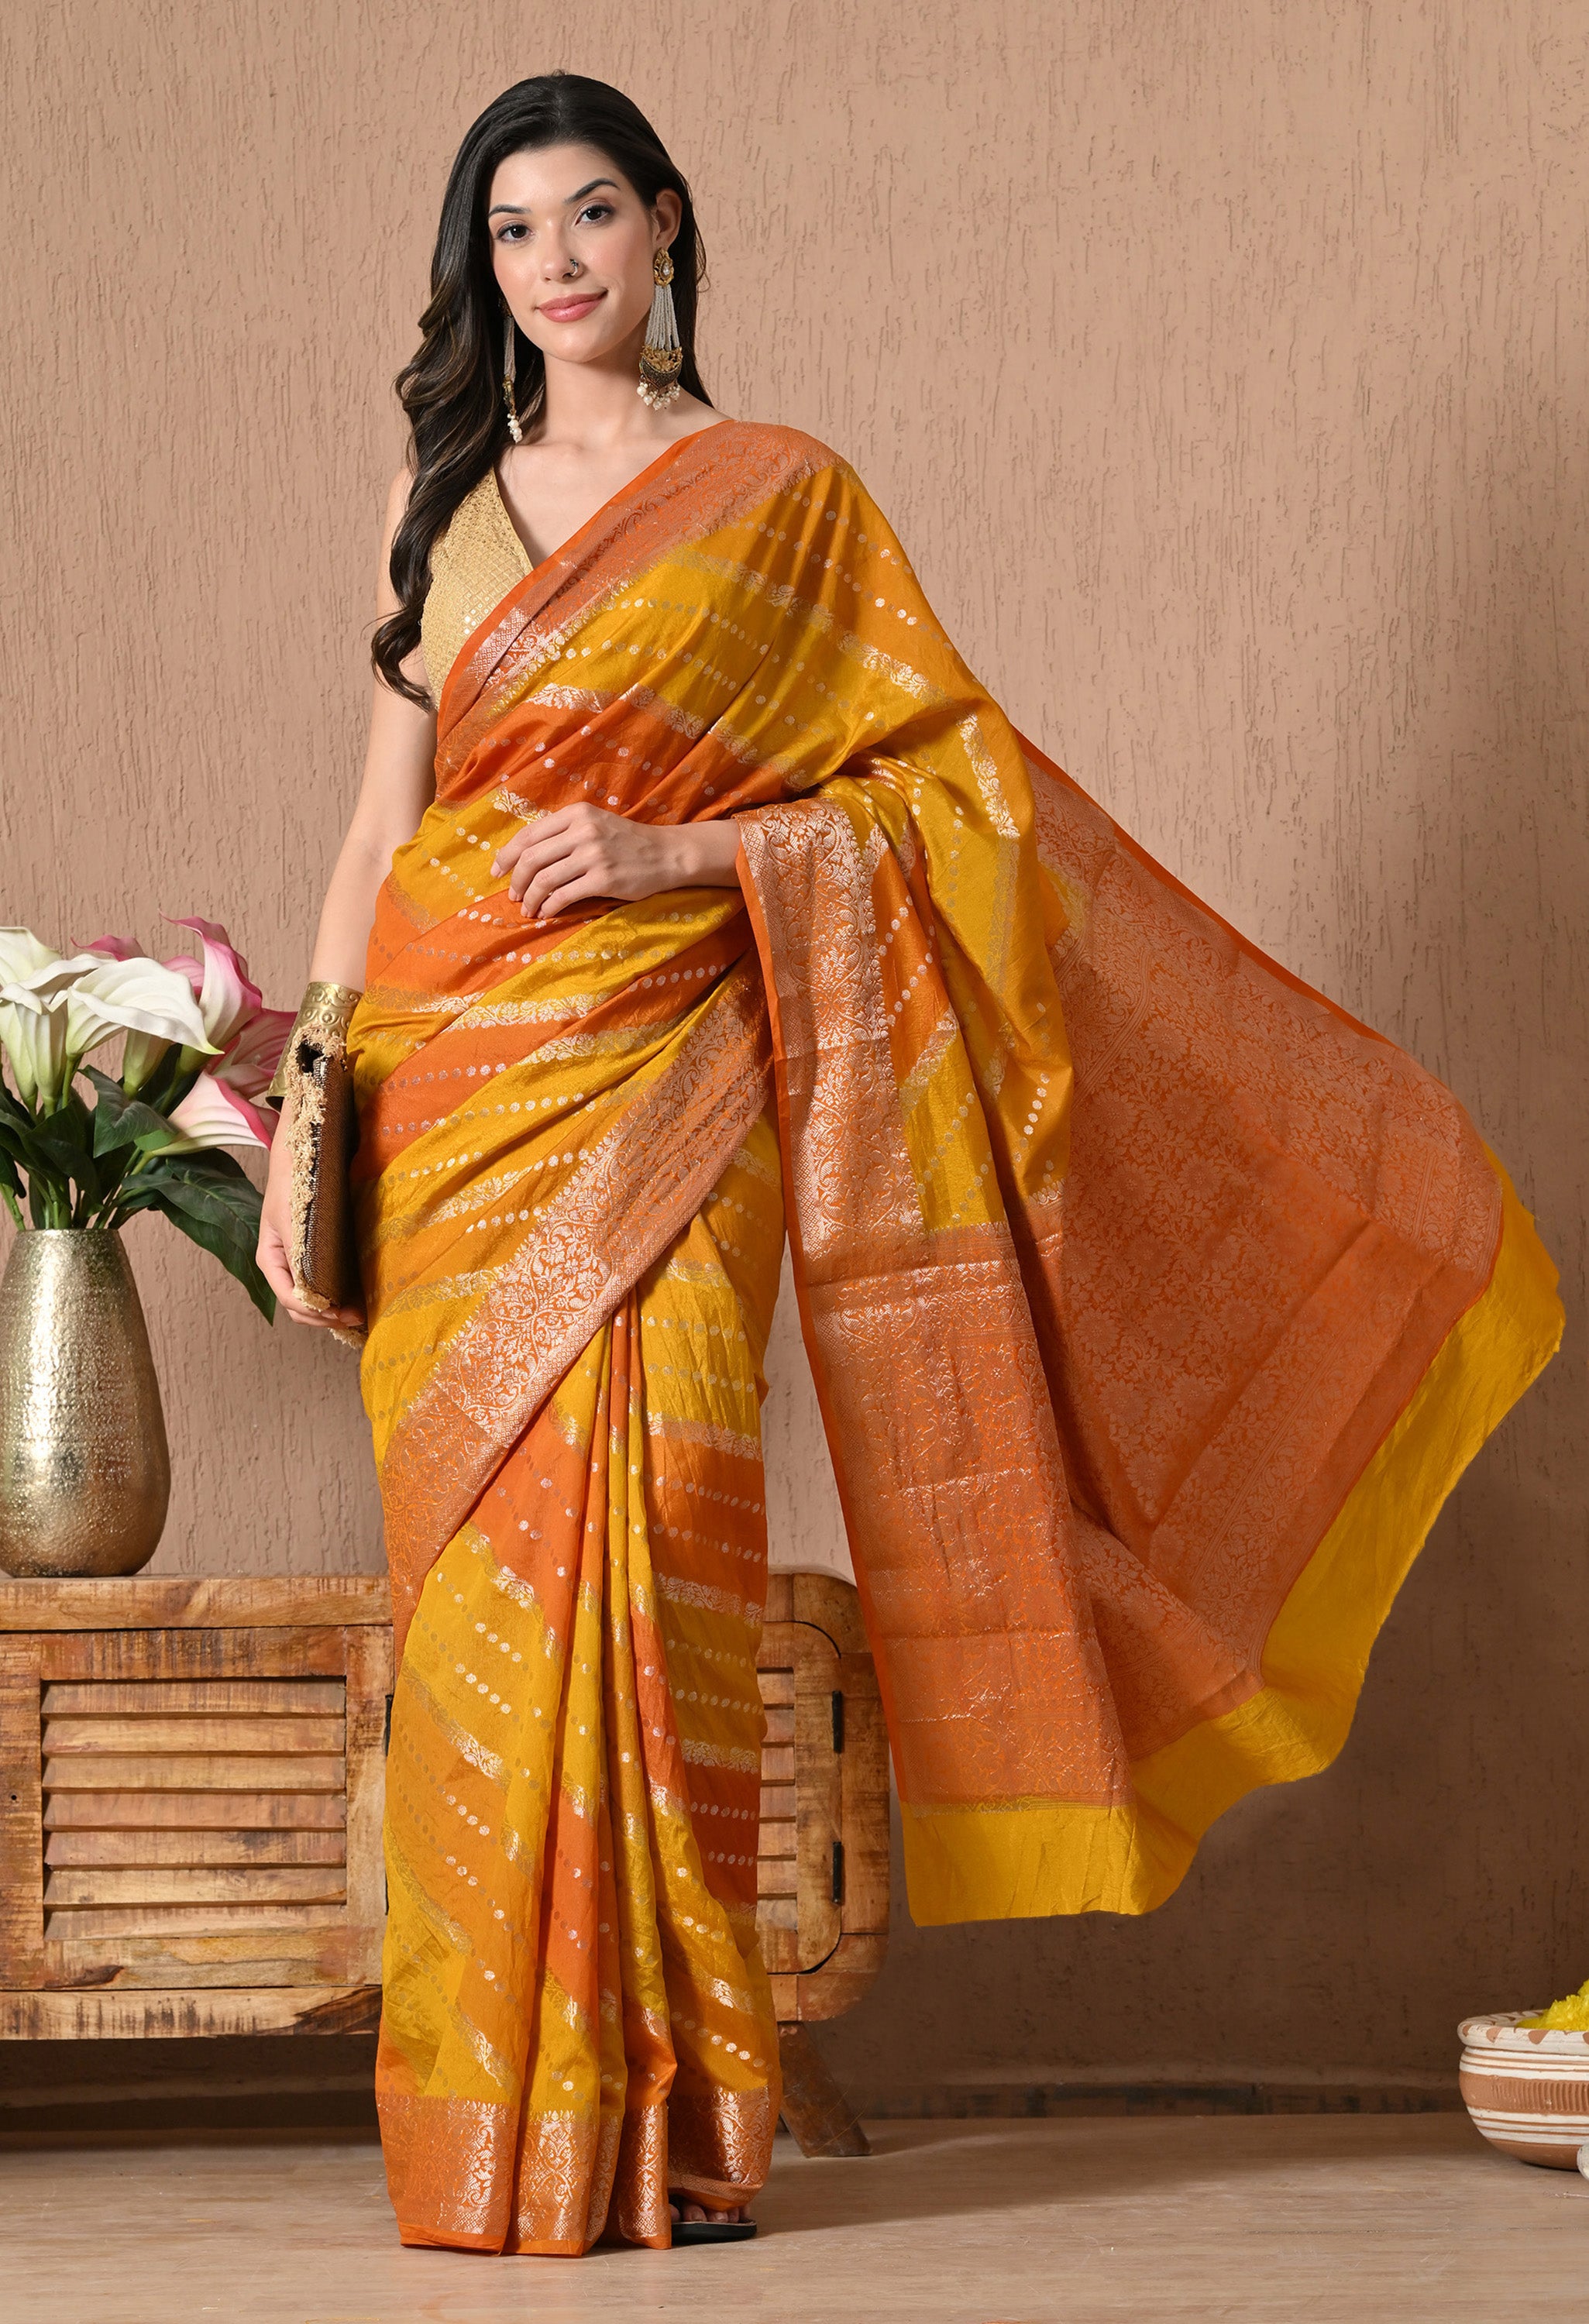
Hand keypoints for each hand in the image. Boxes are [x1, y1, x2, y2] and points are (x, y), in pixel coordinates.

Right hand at [256, 1092, 366, 1331]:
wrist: (301, 1159)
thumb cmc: (293, 1186)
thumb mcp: (291, 1219)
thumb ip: (299, 1256)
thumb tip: (312, 1293)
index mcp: (271, 1260)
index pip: (290, 1299)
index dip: (315, 1312)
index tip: (341, 1312)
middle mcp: (282, 1267)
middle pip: (300, 1307)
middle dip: (326, 1318)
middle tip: (357, 1317)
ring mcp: (297, 1265)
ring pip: (311, 1301)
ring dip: (333, 1312)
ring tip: (360, 1313)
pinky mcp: (313, 1259)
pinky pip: (322, 1286)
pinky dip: (337, 1297)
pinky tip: (357, 1298)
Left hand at [491, 805, 740, 918]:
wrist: (667, 854)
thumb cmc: (627, 842)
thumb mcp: (594, 824)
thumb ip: (563, 833)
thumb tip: (525, 857)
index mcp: (576, 814)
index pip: (529, 834)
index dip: (507, 855)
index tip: (497, 872)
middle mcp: (582, 831)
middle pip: (532, 858)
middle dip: (516, 880)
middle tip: (513, 895)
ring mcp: (593, 854)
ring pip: (545, 878)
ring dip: (530, 898)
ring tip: (528, 909)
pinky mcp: (604, 878)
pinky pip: (564, 895)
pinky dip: (549, 907)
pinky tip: (546, 913)